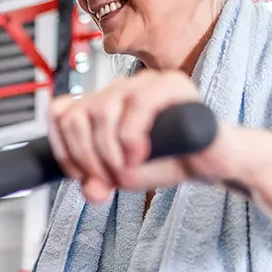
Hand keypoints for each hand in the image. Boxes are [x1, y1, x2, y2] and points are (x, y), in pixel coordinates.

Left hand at [48, 70, 238, 202]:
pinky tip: (140, 156)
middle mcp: (118, 88)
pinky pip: (136, 105)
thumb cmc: (168, 160)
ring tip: (128, 171)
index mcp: (100, 103)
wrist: (213, 161)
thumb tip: (90, 190)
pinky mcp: (173, 84)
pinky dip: (131, 139)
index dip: (62, 148)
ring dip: (109, 153)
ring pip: (101, 111)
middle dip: (85, 157)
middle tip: (108, 178)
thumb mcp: (122, 177)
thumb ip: (98, 182)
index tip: (81, 174)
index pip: (57, 112)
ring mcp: (144, 81)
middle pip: (74, 116)